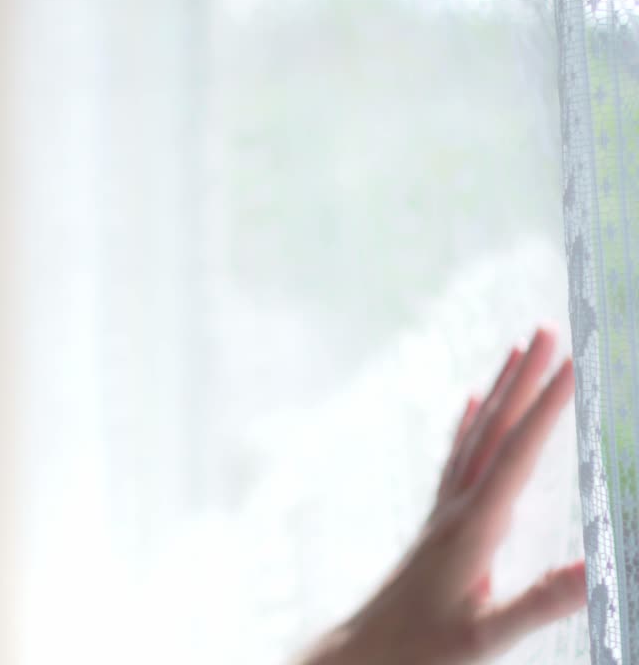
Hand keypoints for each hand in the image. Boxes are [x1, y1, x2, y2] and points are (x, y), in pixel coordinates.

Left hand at [296, 326, 585, 664]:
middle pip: (494, 429)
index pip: (519, 453)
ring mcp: (444, 512)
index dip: (547, 406)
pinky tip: (468, 404)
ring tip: (518, 350)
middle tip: (549, 328)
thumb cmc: (421, 650)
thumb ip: (540, 603)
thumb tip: (598, 568)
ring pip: (474, 435)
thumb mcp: (488, 638)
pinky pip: (455, 458)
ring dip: (499, 391)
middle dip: (525, 378)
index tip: (575, 361)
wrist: (362, 655)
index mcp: (475, 526)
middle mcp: (456, 507)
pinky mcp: (437, 524)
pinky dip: (468, 425)